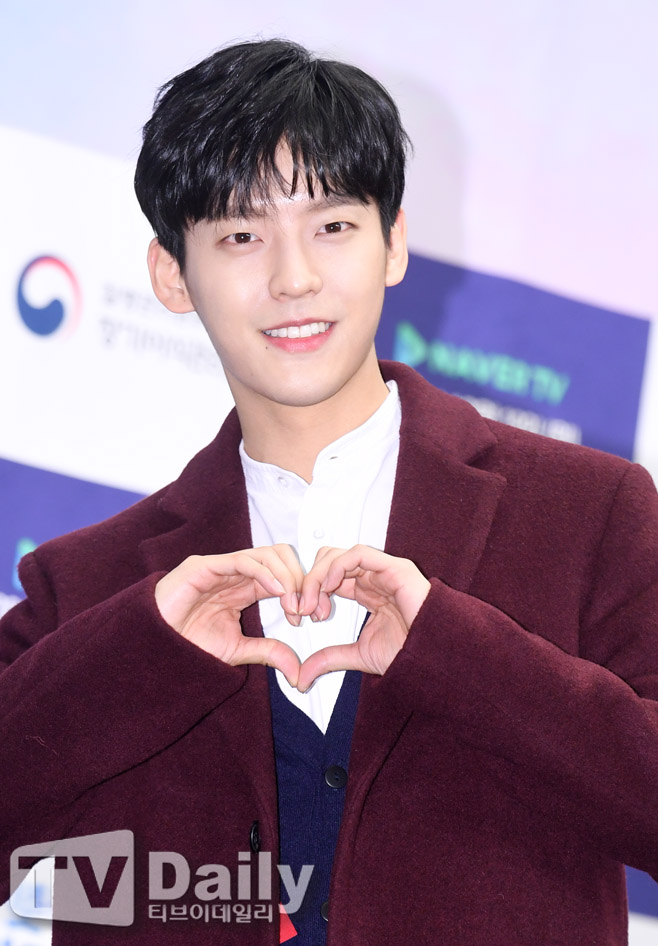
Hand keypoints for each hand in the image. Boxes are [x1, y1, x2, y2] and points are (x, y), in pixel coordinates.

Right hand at [154, 546, 303, 685]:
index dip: (300, 590)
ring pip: (266, 553)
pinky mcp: (205, 566)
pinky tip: (277, 592)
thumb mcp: (238, 651)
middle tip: (304, 607)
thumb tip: (298, 671)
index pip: (283, 573)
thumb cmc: (189, 645)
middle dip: (298, 578)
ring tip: (292, 602)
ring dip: (286, 576)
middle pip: (280, 556)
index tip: (308, 617)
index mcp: (246, 586)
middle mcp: (236, 572)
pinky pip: (243, 560)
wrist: (155, 649)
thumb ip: (268, 653)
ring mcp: (221, 567)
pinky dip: (265, 573)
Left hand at [296, 545, 430, 691]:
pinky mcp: (393, 567)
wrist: (432, 656)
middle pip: (329, 562)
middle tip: (302, 608)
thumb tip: (302, 676)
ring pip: (338, 555)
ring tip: (313, 602)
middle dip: (309, 581)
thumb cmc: (407, 652)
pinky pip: (358, 554)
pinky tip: (329, 587)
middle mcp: (372, 578)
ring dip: (318, 576)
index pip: (328, 578)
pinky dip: (337, 566)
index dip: (310, 591)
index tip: (300, 614)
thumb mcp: (358, 656)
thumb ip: (329, 659)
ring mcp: (383, 571)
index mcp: (365, 592)